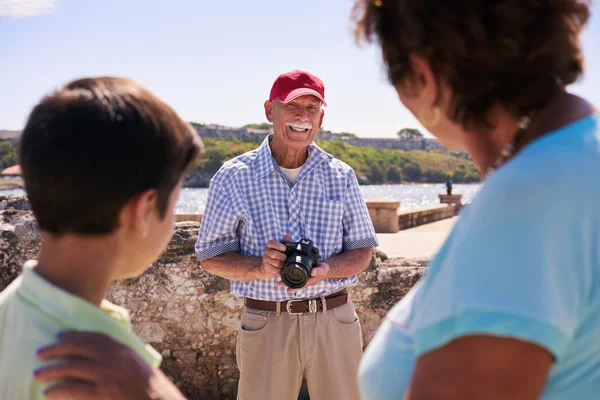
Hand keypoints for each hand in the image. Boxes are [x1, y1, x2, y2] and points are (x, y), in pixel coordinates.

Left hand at [34, 331, 185, 399]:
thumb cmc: (147, 384)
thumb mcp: (134, 361)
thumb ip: (117, 354)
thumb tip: (96, 351)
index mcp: (121, 348)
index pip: (92, 337)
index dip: (73, 336)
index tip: (59, 336)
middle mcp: (113, 358)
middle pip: (78, 349)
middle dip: (56, 350)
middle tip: (40, 353)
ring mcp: (107, 375)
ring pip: (72, 368)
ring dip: (52, 370)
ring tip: (39, 374)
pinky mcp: (103, 393)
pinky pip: (75, 389)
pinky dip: (60, 390)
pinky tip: (49, 392)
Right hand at [257, 234, 290, 279]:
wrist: (267, 267)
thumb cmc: (276, 255)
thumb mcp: (280, 248)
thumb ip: (284, 241)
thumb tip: (288, 235)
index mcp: (269, 245)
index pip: (272, 243)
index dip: (278, 245)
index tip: (284, 248)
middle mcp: (266, 252)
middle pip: (274, 254)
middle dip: (282, 257)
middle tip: (286, 258)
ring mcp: (266, 260)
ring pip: (276, 263)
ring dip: (282, 264)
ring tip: (285, 264)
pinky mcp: (267, 268)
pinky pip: (275, 269)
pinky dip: (280, 270)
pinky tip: (282, 270)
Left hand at [278, 262, 329, 292]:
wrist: (324, 269)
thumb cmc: (324, 269)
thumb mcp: (323, 269)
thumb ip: (318, 270)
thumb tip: (312, 272)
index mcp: (310, 281)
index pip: (301, 286)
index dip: (294, 288)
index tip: (287, 290)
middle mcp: (305, 281)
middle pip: (294, 284)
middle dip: (286, 284)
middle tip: (278, 284)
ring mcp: (303, 278)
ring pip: (293, 281)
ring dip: (286, 280)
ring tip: (278, 278)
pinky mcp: (302, 275)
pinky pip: (294, 276)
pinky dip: (288, 275)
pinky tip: (282, 273)